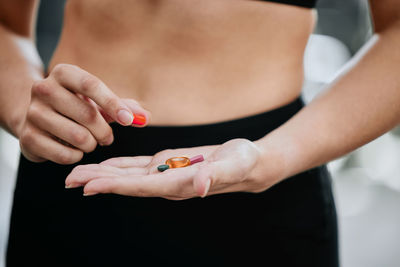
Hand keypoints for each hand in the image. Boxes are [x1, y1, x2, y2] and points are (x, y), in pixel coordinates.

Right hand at [18, 64, 150, 163]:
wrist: (37, 117)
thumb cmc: (77, 106)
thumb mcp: (99, 101)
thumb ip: (124, 107)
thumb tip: (145, 117)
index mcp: (63, 73)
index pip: (91, 85)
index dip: (113, 104)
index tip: (129, 120)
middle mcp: (43, 89)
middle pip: (88, 115)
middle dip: (105, 132)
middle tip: (107, 138)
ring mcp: (33, 113)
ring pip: (78, 137)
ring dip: (91, 145)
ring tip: (88, 141)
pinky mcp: (27, 138)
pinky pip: (65, 155)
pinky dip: (77, 156)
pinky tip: (73, 150)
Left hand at [65, 138, 280, 199]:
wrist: (248, 162)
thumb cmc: (243, 163)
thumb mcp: (234, 166)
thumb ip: (216, 176)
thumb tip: (199, 186)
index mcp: (179, 185)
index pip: (141, 187)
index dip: (115, 186)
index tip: (89, 187)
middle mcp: (167, 183)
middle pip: (127, 183)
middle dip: (99, 181)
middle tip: (69, 180)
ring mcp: (166, 173)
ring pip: (129, 174)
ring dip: (104, 173)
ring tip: (78, 173)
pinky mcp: (168, 162)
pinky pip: (139, 165)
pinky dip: (120, 164)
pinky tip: (106, 164)